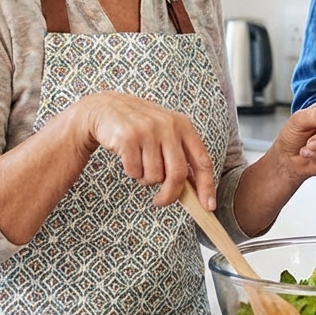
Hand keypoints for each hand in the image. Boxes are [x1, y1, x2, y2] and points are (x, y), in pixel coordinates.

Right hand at [80, 93, 215, 210]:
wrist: (106, 108)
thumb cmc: (141, 127)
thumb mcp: (166, 132)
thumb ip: (180, 155)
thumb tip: (195, 191)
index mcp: (183, 125)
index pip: (202, 160)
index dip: (207, 186)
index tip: (208, 206)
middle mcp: (168, 126)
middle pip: (177, 174)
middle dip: (170, 194)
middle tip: (160, 201)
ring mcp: (148, 131)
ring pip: (154, 176)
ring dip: (146, 179)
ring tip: (140, 163)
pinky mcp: (128, 138)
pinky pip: (135, 171)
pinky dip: (132, 172)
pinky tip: (128, 158)